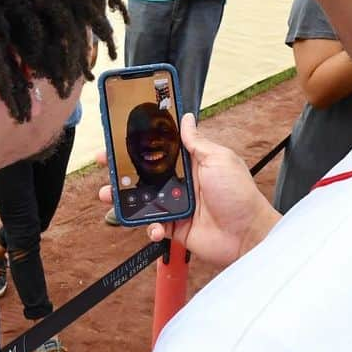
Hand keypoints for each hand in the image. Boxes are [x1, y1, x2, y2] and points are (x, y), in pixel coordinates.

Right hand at [98, 113, 279, 268]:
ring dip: (124, 198)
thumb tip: (186, 118)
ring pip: (142, 200)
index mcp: (190, 164)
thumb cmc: (238, 194)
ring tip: (108, 195)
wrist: (247, 233)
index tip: (119, 138)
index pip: (159, 149)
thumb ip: (197, 142)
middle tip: (104, 164)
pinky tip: (155, 227)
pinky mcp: (175, 227)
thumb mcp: (218, 159)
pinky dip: (150, 227)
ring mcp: (176, 206)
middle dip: (122, 170)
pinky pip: (153, 226)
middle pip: (144, 174)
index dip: (140, 144)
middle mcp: (180, 183)